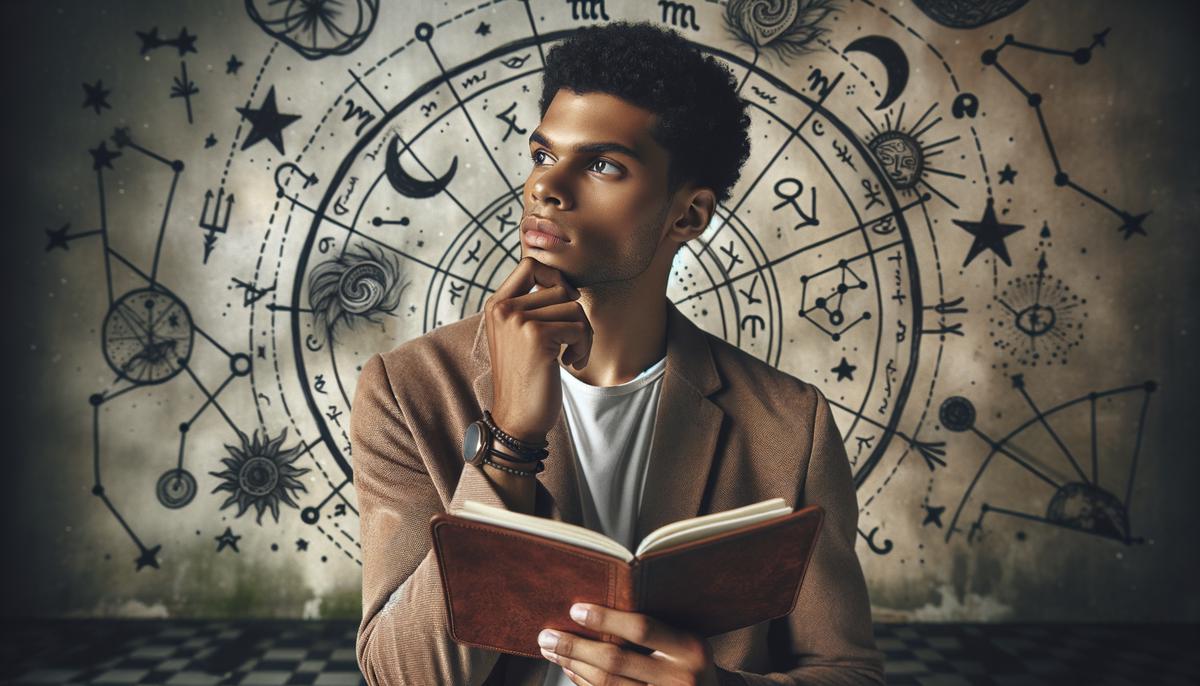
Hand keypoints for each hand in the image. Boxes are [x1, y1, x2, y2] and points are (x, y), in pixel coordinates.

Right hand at [485, 256, 592, 442]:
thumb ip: (531, 308)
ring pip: (573, 307)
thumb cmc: (526, 378)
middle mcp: (503, 308)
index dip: (555, 277)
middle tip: (573, 341)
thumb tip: (566, 283)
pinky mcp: (537, 336)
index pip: (530, 265)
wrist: (517, 418)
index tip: (565, 303)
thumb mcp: (519, 336)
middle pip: (560, 288)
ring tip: (571, 355)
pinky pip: (578, 327)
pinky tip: (570, 364)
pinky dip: (583, 347)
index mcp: (497, 304)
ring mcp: (518, 320)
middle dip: (576, 314)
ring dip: (583, 334)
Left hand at [537, 602, 720, 685]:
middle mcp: (680, 679)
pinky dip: (584, 683)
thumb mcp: (686, 641)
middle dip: (575, 646)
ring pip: (606, 684)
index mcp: (691, 648)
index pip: (642, 629)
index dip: (606, 619)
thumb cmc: (690, 661)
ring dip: (573, 665)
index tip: (575, 609)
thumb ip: (654, 627)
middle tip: (546, 635)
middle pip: (616, 661)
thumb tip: (593, 608)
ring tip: (551, 650)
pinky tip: (571, 669)